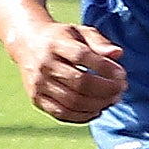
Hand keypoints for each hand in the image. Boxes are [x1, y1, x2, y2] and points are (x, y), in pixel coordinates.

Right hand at [10, 21, 127, 123]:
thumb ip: (100, 42)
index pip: (83, 57)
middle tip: (121, 89)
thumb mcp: (80, 32)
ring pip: (72, 101)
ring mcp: (38, 83)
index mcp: (55, 43)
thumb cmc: (61, 38)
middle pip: (80, 83)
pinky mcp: (36, 99)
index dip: (105, 68)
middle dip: (106, 89)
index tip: (122, 74)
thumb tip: (118, 54)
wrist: (27, 43)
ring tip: (112, 100)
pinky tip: (97, 110)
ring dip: (98, 104)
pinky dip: (83, 116)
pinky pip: (62, 114)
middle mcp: (44, 64)